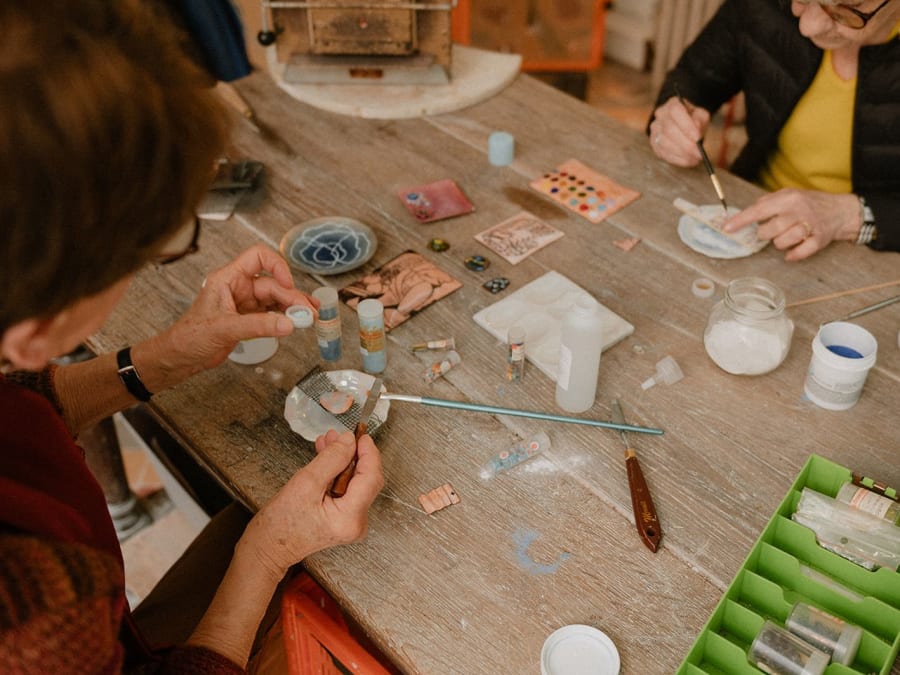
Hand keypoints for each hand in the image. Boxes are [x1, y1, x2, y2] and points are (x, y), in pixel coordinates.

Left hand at [142, 245, 318, 377]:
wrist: (181, 357)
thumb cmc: (190, 337)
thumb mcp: (225, 328)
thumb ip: (258, 325)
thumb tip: (287, 324)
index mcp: (228, 279)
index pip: (257, 257)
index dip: (277, 266)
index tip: (289, 284)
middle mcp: (238, 288)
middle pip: (273, 284)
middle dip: (292, 298)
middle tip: (308, 313)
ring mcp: (244, 303)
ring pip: (275, 299)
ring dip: (292, 307)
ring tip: (310, 317)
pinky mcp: (248, 319)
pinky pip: (271, 314)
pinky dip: (285, 318)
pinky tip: (295, 323)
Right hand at [248, 429, 384, 575]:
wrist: (268, 547)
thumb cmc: (281, 523)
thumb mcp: (306, 483)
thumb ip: (331, 459)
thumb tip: (349, 441)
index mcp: (349, 517)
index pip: (371, 477)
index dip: (368, 453)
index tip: (360, 435)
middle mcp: (356, 522)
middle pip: (366, 479)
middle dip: (353, 454)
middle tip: (340, 436)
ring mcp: (352, 522)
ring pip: (356, 482)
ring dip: (343, 461)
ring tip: (329, 442)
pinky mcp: (345, 518)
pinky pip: (348, 489)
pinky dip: (338, 473)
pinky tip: (327, 457)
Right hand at [649, 96, 709, 166]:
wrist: (683, 125)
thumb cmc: (693, 120)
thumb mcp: (701, 116)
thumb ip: (699, 120)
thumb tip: (695, 130)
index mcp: (672, 104)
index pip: (675, 111)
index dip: (686, 125)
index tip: (698, 138)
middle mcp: (660, 115)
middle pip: (669, 130)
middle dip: (686, 144)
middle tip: (699, 154)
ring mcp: (655, 130)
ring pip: (665, 143)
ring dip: (682, 153)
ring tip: (696, 158)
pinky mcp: (654, 143)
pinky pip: (663, 153)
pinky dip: (677, 159)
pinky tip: (688, 161)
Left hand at [723, 189, 860, 260]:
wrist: (841, 210)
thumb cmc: (809, 203)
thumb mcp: (788, 195)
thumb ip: (767, 202)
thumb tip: (747, 212)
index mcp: (788, 198)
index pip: (758, 211)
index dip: (741, 221)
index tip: (726, 228)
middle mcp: (798, 210)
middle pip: (768, 231)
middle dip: (766, 234)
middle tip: (776, 229)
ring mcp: (810, 225)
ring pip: (781, 243)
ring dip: (780, 243)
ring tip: (788, 236)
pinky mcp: (820, 239)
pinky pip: (799, 253)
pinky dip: (793, 255)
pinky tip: (792, 252)